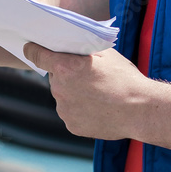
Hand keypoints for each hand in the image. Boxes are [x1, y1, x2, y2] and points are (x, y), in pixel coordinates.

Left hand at [23, 44, 153, 140]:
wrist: (140, 110)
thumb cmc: (125, 79)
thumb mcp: (106, 54)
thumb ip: (83, 49)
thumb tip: (70, 47)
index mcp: (65, 67)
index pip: (38, 56)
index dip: (34, 50)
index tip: (30, 48)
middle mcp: (59, 89)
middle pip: (55, 77)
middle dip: (67, 75)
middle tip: (88, 77)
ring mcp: (64, 109)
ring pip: (63, 96)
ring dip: (74, 94)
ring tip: (98, 95)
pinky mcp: (71, 125)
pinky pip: (71, 113)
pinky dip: (80, 110)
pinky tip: (98, 108)